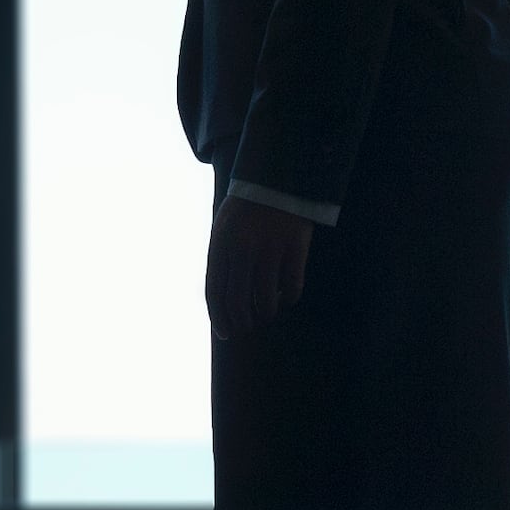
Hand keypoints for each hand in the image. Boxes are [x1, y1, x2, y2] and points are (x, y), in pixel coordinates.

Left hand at [207, 196, 316, 339]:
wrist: (278, 175)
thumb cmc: (247, 208)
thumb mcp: (224, 228)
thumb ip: (221, 260)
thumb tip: (223, 302)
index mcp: (220, 243)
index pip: (214, 292)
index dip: (219, 318)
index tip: (225, 334)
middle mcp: (243, 248)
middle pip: (237, 301)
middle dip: (241, 322)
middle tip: (247, 328)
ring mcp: (270, 248)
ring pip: (265, 300)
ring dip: (265, 313)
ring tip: (267, 313)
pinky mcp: (295, 247)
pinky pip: (291, 287)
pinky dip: (288, 299)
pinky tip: (285, 298)